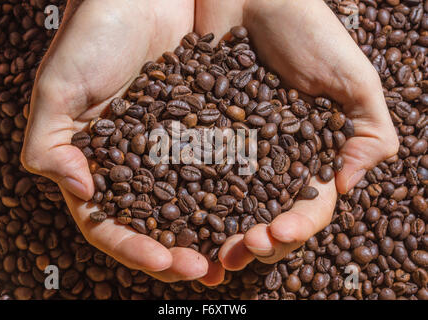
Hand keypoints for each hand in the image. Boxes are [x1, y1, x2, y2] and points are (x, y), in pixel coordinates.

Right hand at [21, 0, 214, 281]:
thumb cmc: (91, 35)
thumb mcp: (58, 89)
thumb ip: (51, 144)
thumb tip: (81, 191)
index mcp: (96, 166)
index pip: (109, 223)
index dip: (134, 247)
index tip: (164, 260)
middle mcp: (135, 166)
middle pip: (155, 224)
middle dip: (179, 251)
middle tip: (208, 270)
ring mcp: (170, 150)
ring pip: (192, 204)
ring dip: (213, 232)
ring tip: (239, 253)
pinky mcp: (203, 129)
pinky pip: (220, 165)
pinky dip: (236, 190)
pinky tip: (256, 208)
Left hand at [196, 0, 398, 263]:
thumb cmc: (308, 32)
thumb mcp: (353, 80)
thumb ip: (367, 133)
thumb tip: (347, 186)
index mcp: (311, 155)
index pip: (308, 204)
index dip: (297, 226)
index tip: (278, 233)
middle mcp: (273, 160)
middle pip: (267, 214)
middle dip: (259, 239)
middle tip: (243, 249)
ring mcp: (235, 150)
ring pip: (229, 205)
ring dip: (223, 233)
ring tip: (213, 252)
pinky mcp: (202, 134)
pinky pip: (193, 172)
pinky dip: (189, 199)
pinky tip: (180, 219)